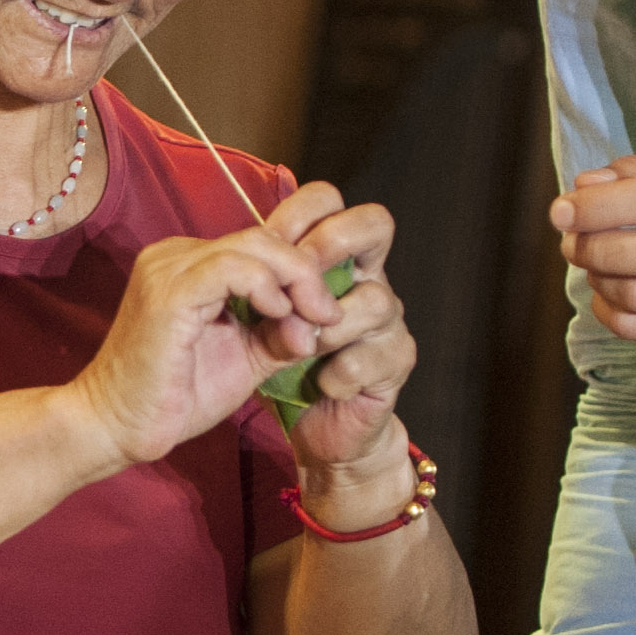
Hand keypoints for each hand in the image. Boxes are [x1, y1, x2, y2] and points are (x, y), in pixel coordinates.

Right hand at [68, 186, 376, 467]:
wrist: (117, 427)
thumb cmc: (176, 397)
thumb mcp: (245, 357)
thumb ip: (281, 332)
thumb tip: (320, 320)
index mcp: (191, 265)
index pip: (260, 244)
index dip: (302, 269)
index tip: (328, 310)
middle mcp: (176, 256)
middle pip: (262, 237)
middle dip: (307, 271)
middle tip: (330, 313)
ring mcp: (168, 269)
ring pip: (252, 246)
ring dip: (296, 278)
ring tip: (315, 317)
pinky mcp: (168, 292)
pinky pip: (230, 268)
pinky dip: (266, 287)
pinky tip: (280, 315)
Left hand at [256, 188, 421, 502]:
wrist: (308, 430)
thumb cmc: (277, 363)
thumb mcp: (254, 316)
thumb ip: (255, 282)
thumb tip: (240, 251)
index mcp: (330, 258)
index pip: (328, 203)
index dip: (298, 214)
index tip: (263, 245)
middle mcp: (367, 279)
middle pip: (376, 223)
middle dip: (330, 246)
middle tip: (294, 285)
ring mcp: (388, 320)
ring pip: (376, 300)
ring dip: (326, 330)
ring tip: (298, 352)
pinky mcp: (395, 365)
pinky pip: (371, 357)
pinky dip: (336, 374)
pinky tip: (320, 386)